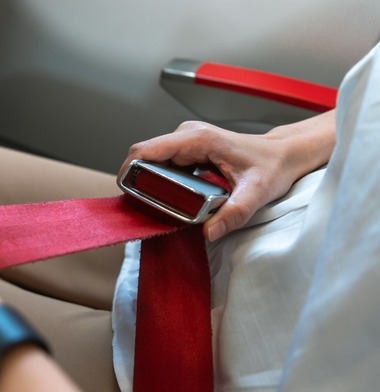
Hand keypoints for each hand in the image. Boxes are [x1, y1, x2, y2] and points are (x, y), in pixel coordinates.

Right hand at [119, 111, 335, 240]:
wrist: (283, 155)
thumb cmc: (272, 166)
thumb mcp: (257, 193)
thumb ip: (234, 214)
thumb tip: (209, 233)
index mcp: (197, 139)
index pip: (146, 149)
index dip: (130, 171)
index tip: (130, 194)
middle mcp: (188, 135)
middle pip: (143, 156)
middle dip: (139, 182)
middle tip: (150, 206)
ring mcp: (186, 141)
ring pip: (150, 160)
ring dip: (149, 183)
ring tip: (162, 204)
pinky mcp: (187, 150)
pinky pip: (161, 164)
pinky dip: (158, 181)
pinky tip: (170, 198)